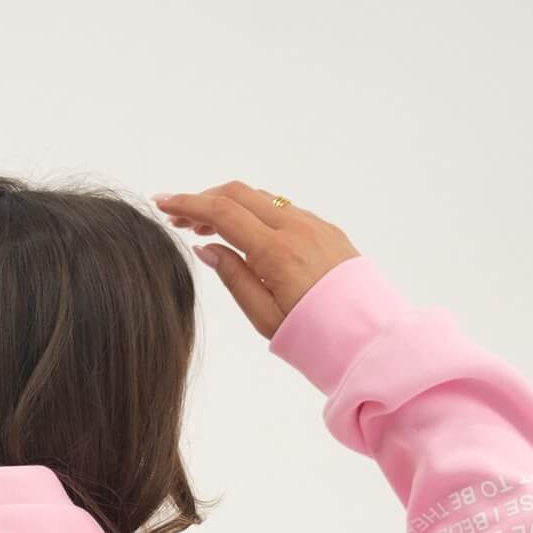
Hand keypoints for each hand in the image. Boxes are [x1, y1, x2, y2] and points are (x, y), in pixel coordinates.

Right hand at [151, 180, 358, 339]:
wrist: (371, 338)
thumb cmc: (316, 337)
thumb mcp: (264, 317)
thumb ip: (233, 277)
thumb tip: (207, 248)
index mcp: (276, 251)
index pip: (222, 212)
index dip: (187, 204)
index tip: (161, 203)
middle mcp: (296, 228)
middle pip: (239, 193)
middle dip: (203, 200)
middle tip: (179, 219)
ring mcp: (315, 225)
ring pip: (261, 198)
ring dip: (230, 205)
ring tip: (206, 228)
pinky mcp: (327, 230)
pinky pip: (283, 209)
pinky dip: (255, 212)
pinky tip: (244, 233)